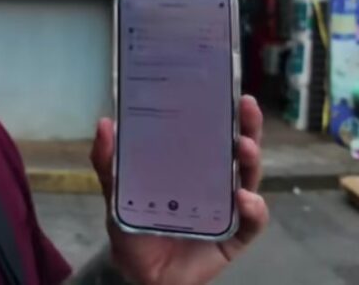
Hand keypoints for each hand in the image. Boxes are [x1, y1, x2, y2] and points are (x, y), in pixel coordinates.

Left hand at [89, 96, 268, 284]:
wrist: (140, 272)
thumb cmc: (135, 226)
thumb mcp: (117, 191)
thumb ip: (108, 162)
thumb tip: (105, 123)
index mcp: (193, 165)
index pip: (213, 134)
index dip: (225, 113)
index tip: (229, 91)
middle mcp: (217, 182)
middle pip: (239, 151)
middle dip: (247, 128)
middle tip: (247, 108)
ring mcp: (230, 208)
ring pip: (251, 180)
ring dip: (251, 162)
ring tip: (245, 148)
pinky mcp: (236, 236)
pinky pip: (252, 222)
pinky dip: (254, 209)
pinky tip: (245, 198)